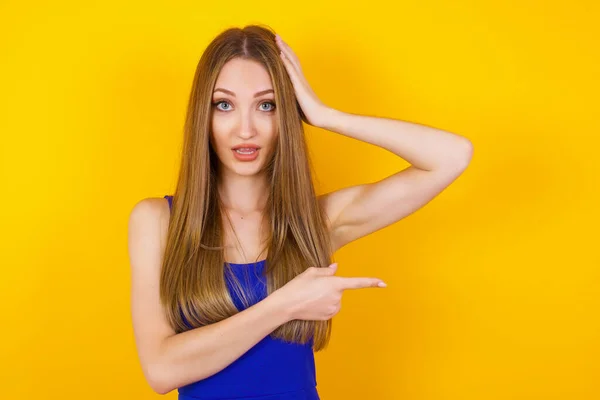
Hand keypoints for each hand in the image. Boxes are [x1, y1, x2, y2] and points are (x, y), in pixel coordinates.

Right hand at [271, 263, 386, 320]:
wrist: (287, 305)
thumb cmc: (297, 286)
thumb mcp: (311, 272)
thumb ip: (326, 271)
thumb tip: (335, 269)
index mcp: (335, 284)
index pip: (357, 282)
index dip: (371, 282)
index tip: (383, 283)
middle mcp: (337, 297)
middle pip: (339, 290)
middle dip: (330, 287)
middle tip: (313, 287)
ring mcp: (333, 308)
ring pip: (335, 300)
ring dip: (326, 297)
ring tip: (310, 296)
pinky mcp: (328, 317)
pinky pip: (330, 308)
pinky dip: (323, 305)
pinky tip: (312, 304)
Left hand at [275, 34, 330, 127]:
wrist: (321, 117)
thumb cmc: (311, 113)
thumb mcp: (298, 102)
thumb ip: (293, 97)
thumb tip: (285, 99)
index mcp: (300, 81)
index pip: (292, 64)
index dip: (286, 54)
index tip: (279, 45)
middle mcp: (301, 78)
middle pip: (292, 58)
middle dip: (284, 46)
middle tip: (277, 36)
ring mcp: (300, 81)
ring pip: (292, 60)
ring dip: (284, 49)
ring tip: (277, 39)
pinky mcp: (299, 86)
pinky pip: (291, 71)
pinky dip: (286, 62)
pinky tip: (280, 54)